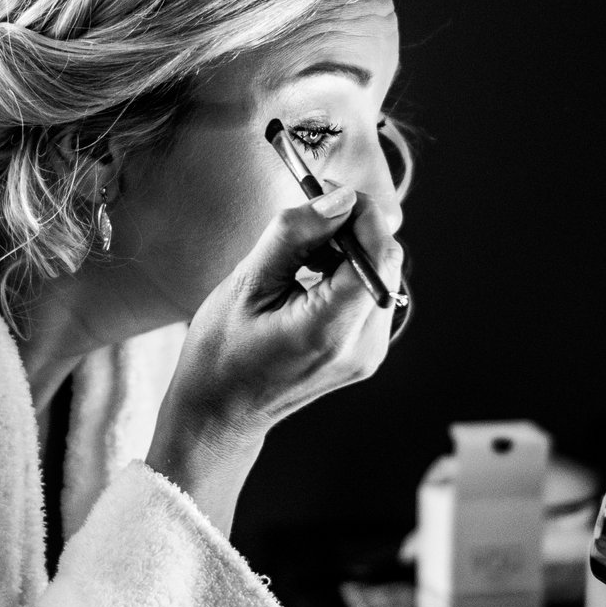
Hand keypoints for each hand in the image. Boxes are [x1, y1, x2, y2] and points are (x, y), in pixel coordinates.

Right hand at [148, 189, 403, 528]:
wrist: (221, 414)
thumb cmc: (221, 354)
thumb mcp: (247, 284)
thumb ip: (294, 235)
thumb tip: (339, 197)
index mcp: (329, 331)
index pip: (376, 254)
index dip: (361, 214)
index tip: (329, 191)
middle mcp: (362, 346)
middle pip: (384, 262)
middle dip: (354, 228)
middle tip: (310, 214)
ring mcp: (369, 354)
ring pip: (380, 275)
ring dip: (348, 250)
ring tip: (300, 255)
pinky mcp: (366, 354)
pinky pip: (370, 296)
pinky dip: (347, 275)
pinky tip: (309, 278)